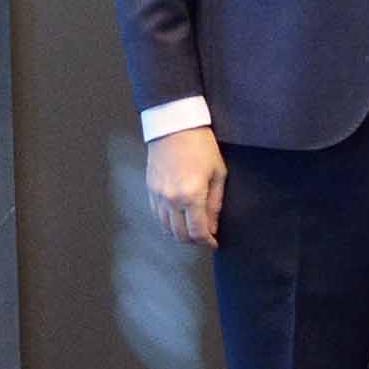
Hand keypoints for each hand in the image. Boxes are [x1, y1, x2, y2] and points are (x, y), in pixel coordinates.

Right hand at [145, 126, 223, 247]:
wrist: (175, 126)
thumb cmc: (201, 146)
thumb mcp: (218, 173)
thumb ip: (215, 203)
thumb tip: (213, 226)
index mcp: (192, 195)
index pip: (198, 231)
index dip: (207, 242)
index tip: (214, 243)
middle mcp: (172, 199)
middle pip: (180, 235)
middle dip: (194, 241)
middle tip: (204, 237)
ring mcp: (158, 195)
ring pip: (166, 228)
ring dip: (179, 234)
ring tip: (191, 229)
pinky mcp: (150, 189)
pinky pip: (157, 215)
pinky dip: (167, 223)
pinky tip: (178, 219)